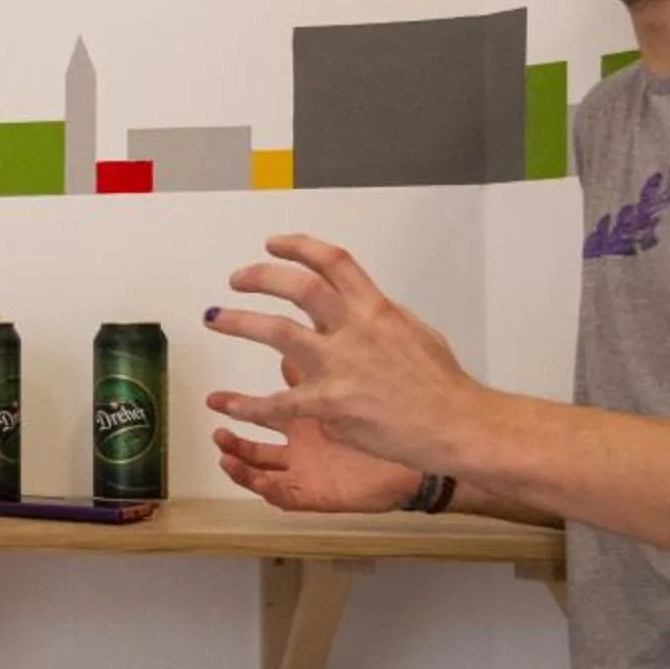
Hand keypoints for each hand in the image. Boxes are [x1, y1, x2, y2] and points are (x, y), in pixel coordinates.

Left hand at [202, 234, 488, 468]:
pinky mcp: (330, 404)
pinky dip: (244, 404)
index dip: (297, 247)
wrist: (454, 424)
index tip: (273, 244)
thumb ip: (378, 318)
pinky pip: (276, 402)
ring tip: (215, 317)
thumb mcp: (415, 333)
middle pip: (298, 286)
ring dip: (238, 321)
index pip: (332, 262)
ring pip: (276, 332)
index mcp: (376, 309)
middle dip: (261, 275)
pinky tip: (222, 403)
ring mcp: (340, 366)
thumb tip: (357, 306)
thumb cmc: (441, 385)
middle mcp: (354, 330)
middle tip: (238, 278)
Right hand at [211, 360, 424, 512]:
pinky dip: (252, 481)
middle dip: (234, 419)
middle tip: (211, 405)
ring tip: (217, 441)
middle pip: (261, 435)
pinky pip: (278, 492)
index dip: (250, 398)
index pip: (276, 405)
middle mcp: (310, 444)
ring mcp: (312, 469)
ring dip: (235, 453)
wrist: (440, 450)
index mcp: (320, 414)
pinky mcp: (317, 493)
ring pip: (262, 465)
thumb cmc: (407, 418)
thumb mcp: (363, 380)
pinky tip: (231, 468)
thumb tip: (304, 342)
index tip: (226, 387)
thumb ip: (329, 364)